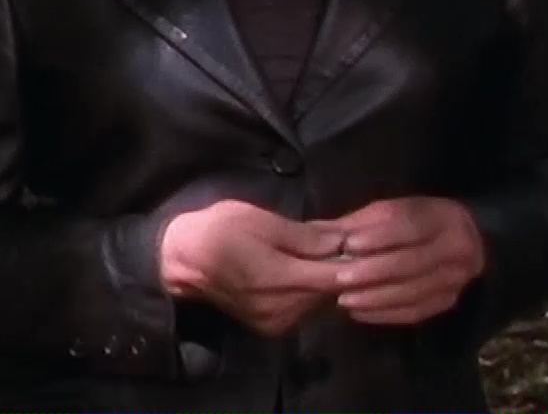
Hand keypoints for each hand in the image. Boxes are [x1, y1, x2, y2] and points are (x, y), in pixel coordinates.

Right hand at [159, 199, 345, 337]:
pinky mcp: (272, 328)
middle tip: (350, 243)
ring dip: (329, 281)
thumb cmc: (218, 230)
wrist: (180, 261)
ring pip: (321, 303)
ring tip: (329, 256)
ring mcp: (277, 323)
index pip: (336, 276)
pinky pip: (306, 310)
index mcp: (279, 279)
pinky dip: (313, 292)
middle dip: (344, 268)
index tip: (367, 243)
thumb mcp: (260, 220)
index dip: (356, 260)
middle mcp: (282, 309)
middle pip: (332, 292)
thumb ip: (305, 235)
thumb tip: (343, 239)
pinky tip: (309, 272)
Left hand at [326, 197, 485, 325]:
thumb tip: (324, 236)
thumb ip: (360, 223)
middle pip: (411, 263)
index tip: (348, 244)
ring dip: (375, 298)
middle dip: (372, 272)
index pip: (411, 225)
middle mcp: (457, 250)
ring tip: (343, 299)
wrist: (461, 239)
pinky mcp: (448, 302)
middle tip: (339, 278)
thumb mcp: (389, 211)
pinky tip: (358, 312)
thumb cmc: (414, 220)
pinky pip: (415, 312)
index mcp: (443, 217)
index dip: (380, 236)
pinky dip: (384, 314)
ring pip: (412, 292)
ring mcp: (455, 280)